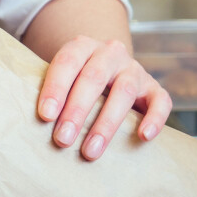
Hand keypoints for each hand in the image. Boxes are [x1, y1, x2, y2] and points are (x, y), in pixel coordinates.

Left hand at [37, 35, 171, 160]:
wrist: (110, 69)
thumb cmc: (77, 79)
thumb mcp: (64, 76)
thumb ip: (54, 90)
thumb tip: (36, 122)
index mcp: (82, 46)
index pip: (67, 62)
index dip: (55, 89)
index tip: (45, 116)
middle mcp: (110, 53)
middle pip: (93, 78)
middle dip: (77, 111)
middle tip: (62, 139)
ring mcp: (134, 69)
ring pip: (123, 92)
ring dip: (105, 124)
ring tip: (90, 150)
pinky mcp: (155, 88)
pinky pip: (160, 102)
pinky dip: (154, 119)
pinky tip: (143, 136)